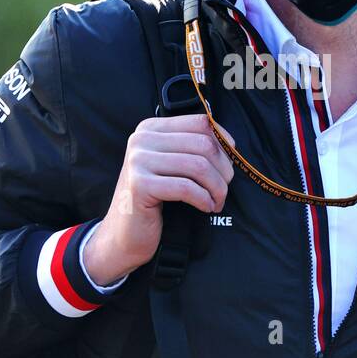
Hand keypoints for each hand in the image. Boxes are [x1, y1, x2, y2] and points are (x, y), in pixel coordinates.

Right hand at [83, 114, 234, 285]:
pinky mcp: (140, 185)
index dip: (224, 141)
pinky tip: (206, 208)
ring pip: (199, 166)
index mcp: (150, 129)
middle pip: (203, 144)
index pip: (200, 122)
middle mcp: (142, 139)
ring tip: (217, 201)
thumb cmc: (155, 200)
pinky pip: (187, 188)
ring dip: (217, 188)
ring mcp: (138, 161)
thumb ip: (191, 149)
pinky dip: (204, 199)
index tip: (231, 163)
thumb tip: (230, 143)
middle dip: (223, 170)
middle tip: (223, 190)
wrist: (124, 235)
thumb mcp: (171, 166)